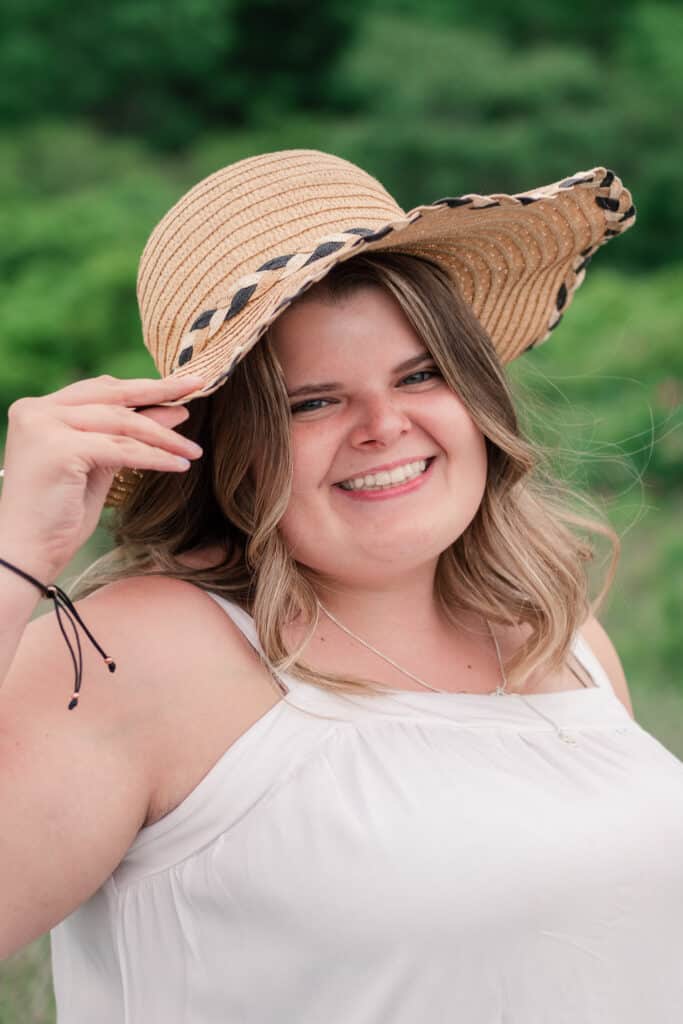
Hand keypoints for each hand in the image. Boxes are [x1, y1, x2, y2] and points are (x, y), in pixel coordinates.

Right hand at [0, 374, 204, 580]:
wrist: (25, 553)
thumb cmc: (59, 516)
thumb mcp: (100, 466)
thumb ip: (127, 436)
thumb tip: (172, 412)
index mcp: (40, 410)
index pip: (100, 389)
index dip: (142, 388)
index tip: (181, 387)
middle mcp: (37, 411)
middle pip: (111, 394)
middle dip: (159, 390)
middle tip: (197, 385)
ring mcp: (44, 426)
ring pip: (121, 423)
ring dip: (164, 437)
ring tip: (193, 450)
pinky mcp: (58, 449)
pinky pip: (121, 450)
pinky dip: (155, 457)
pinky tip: (179, 464)